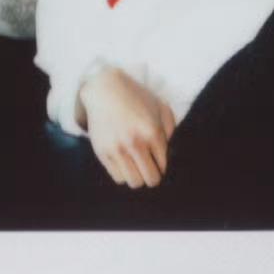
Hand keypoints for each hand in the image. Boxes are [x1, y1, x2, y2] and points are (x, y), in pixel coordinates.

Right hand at [77, 66, 176, 188]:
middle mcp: (134, 142)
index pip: (164, 166)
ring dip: (138, 177)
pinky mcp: (102, 152)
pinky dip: (124, 174)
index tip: (159, 160)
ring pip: (134, 182)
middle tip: (151, 168)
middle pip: (151, 179)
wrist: (105, 90)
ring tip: (137, 166)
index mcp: (152, 132)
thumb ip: (171, 130)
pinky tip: (125, 162)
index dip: (163, 166)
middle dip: (153, 176)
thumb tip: (171, 155)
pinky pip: (118, 177)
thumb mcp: (160, 107)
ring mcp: (117, 149)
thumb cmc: (137, 98)